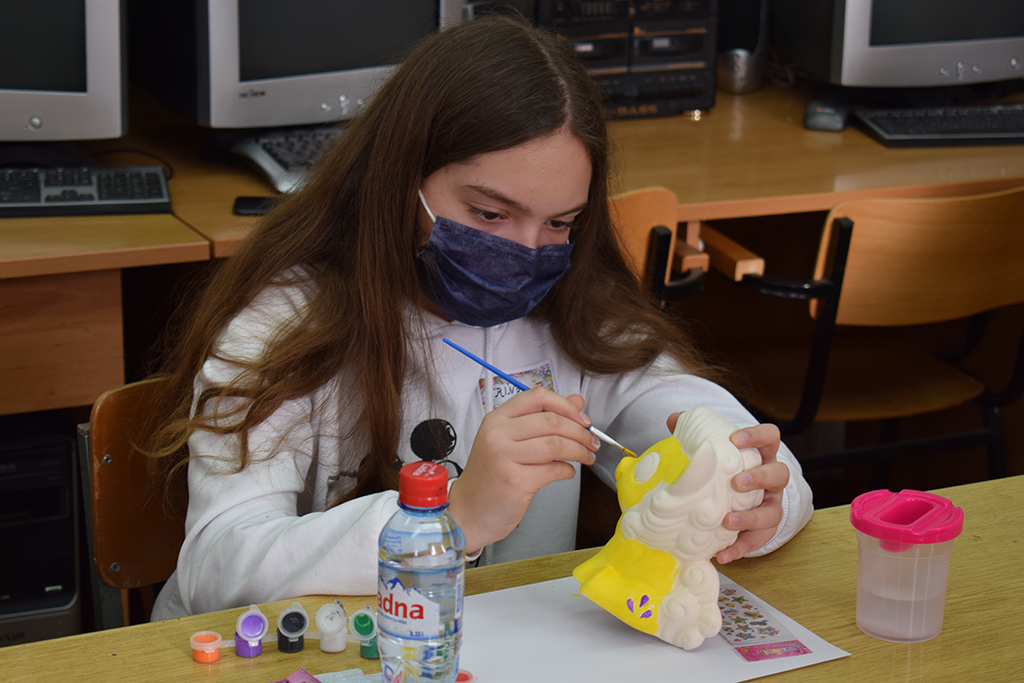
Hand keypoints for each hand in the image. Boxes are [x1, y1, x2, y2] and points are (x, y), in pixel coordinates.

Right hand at [448, 388, 598, 554]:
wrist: (467, 511)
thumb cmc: (490, 477)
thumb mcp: (510, 441)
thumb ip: (542, 419)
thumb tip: (577, 402)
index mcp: (497, 419)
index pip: (538, 397)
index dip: (566, 405)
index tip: (582, 419)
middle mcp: (498, 434)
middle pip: (551, 420)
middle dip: (580, 431)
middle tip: (592, 441)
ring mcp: (504, 457)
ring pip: (556, 444)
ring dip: (579, 450)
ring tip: (586, 456)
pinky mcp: (515, 481)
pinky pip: (553, 470)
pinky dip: (567, 470)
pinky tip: (567, 472)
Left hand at [666, 415, 789, 563]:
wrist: (734, 497)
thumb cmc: (725, 467)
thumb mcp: (713, 448)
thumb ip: (692, 432)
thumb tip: (673, 420)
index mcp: (761, 454)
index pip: (770, 437)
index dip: (757, 436)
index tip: (735, 441)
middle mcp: (771, 480)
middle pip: (779, 474)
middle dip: (759, 478)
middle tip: (736, 483)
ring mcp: (770, 505)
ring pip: (773, 512)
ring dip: (752, 517)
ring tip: (728, 521)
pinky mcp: (763, 530)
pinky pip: (758, 541)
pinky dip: (741, 548)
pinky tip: (722, 554)